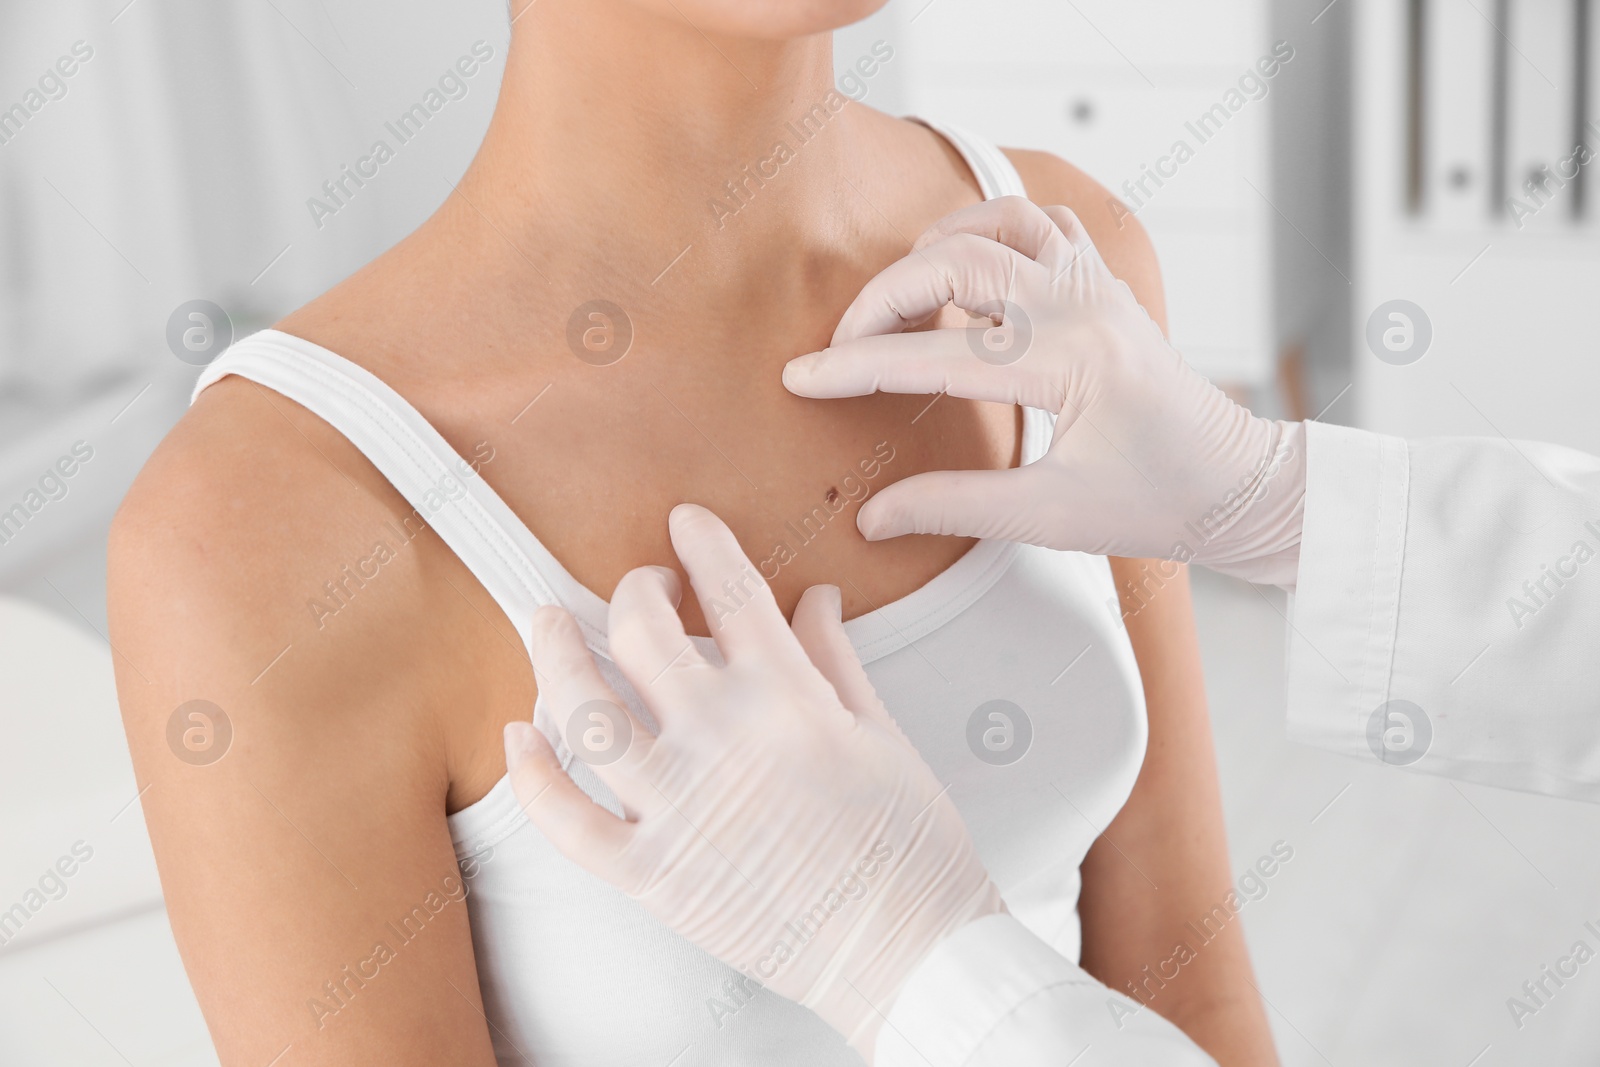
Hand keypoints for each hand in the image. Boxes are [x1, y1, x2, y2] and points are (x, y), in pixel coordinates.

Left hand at [502, 504, 1003, 1059]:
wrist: (909, 950)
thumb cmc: (907, 849)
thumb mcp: (883, 734)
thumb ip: (834, 658)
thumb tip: (815, 599)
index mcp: (788, 698)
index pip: (730, 590)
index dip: (702, 544)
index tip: (688, 523)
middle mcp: (722, 739)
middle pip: (642, 631)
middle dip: (635, 589)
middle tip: (642, 586)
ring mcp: (679, 806)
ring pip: (583, 708)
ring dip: (554, 653)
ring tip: (548, 626)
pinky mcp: (652, 872)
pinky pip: (567, 820)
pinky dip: (531, 775)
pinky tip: (519, 736)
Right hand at [782, 196, 1303, 582]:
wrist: (1235, 485)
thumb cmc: (1156, 503)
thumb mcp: (1050, 519)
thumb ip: (954, 508)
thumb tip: (872, 516)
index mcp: (1071, 362)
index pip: (935, 354)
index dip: (856, 366)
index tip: (802, 377)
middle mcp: (1083, 305)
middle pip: (956, 260)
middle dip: (884, 298)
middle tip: (844, 345)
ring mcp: (1097, 285)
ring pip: (998, 219)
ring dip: (938, 247)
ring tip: (902, 301)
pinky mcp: (1102, 284)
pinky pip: (1040, 223)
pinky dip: (990, 232)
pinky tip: (966, 277)